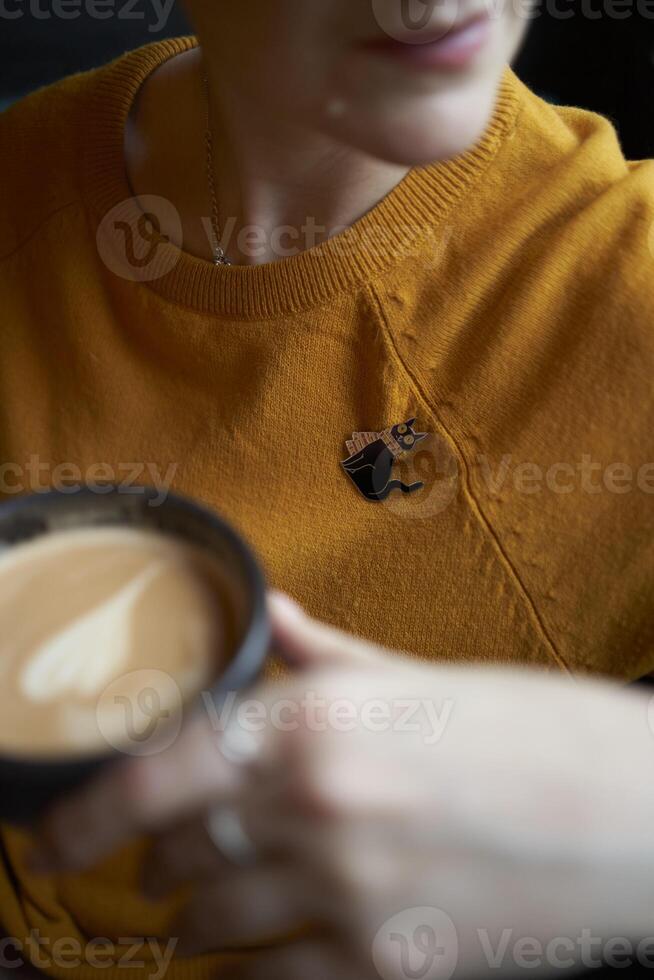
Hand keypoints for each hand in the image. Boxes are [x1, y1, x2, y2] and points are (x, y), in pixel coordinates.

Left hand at [32, 595, 653, 978]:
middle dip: (155, 852)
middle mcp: (318, 810)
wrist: (637, 817)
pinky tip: (255, 950)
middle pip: (175, 851)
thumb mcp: (422, 676)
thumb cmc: (532, 730)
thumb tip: (264, 618)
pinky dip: (246, 971)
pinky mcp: (389, 968)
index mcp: (319, 721)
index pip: (159, 775)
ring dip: (194, 911)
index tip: (51, 836)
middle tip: (162, 845)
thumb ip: (321, 656)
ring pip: (212, 924)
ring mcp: (351, 898)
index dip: (86, 814)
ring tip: (204, 896)